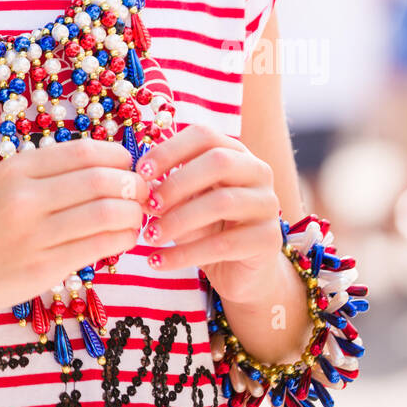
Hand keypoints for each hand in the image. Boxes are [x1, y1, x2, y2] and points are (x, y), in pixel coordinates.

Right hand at [0, 139, 149, 323]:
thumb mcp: (1, 185)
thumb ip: (47, 176)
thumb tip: (108, 170)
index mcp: (17, 169)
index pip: (85, 152)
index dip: (119, 157)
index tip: (130, 166)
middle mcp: (26, 198)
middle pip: (103, 181)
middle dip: (135, 186)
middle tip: (144, 193)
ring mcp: (34, 235)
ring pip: (108, 215)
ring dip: (133, 215)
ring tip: (135, 219)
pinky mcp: (42, 269)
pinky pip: (98, 248)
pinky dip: (121, 241)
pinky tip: (121, 240)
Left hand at [134, 124, 282, 307]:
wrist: (241, 272)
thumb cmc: (208, 227)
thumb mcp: (185, 202)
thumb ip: (168, 188)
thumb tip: (137, 183)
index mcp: (236, 152)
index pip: (204, 135)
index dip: (170, 150)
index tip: (141, 172)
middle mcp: (258, 172)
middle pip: (218, 162)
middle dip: (176, 183)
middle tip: (147, 206)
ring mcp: (268, 205)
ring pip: (222, 202)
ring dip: (179, 220)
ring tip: (149, 236)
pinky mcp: (269, 240)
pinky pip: (223, 245)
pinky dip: (184, 254)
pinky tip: (157, 261)